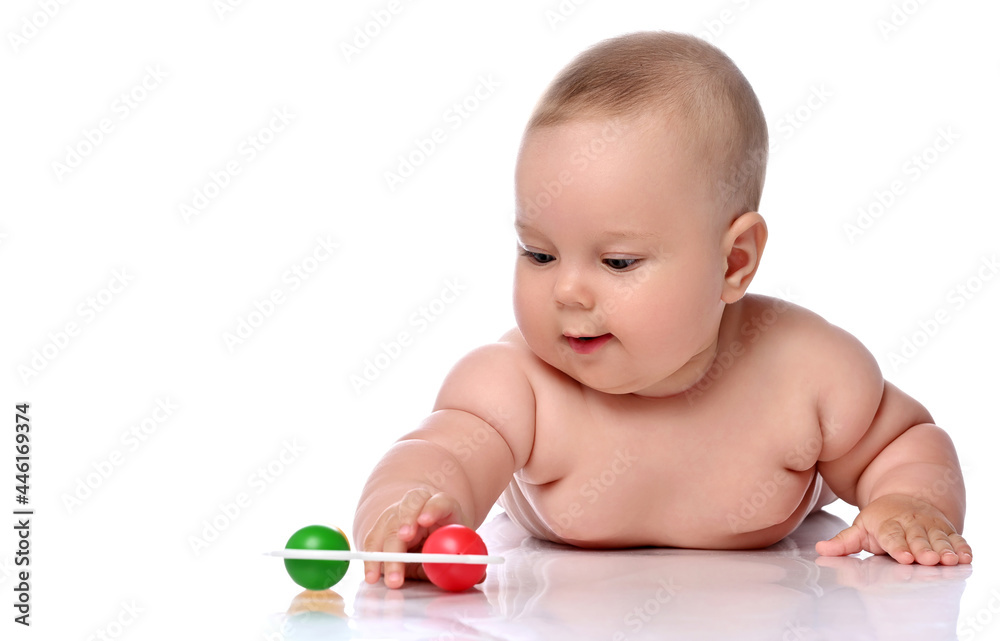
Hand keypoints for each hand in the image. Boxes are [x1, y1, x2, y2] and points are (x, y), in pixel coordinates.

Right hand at [361, 488, 470, 587]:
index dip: (432, 509)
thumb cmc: (447, 540)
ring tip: (378, 572)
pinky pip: (373, 540)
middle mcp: (416, 506)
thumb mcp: (457, 547)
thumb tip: (479, 575)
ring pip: (386, 524)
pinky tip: (371, 574)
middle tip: (402, 543)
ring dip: (382, 549)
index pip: (439, 502)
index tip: (425, 520)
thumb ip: (463, 560)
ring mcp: (397, 514)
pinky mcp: (382, 527)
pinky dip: (371, 557)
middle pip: (407, 511)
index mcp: (442, 506)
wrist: (432, 533)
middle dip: (402, 529)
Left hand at [815, 494, 971, 565]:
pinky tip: (965, 557)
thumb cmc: (881, 522)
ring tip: (948, 560)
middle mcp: (911, 525)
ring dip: (944, 549)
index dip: (897, 546)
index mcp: (887, 525)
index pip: (892, 536)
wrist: (906, 501)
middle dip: (922, 549)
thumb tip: (821, 549)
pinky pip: (956, 539)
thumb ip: (844, 542)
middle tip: (927, 559)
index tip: (903, 556)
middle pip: (917, 538)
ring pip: (938, 539)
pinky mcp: (946, 530)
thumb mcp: (861, 528)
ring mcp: (930, 527)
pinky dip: (962, 547)